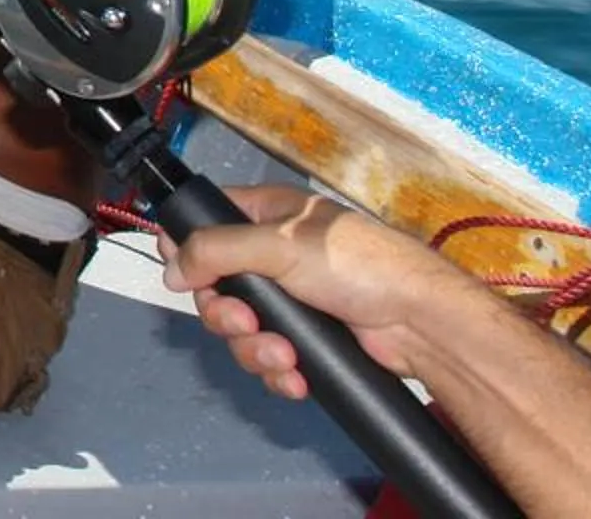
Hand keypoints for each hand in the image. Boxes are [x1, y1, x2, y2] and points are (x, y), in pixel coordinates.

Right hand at [159, 185, 466, 399]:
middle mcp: (274, 256)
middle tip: (246, 323)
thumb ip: (216, 249)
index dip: (188, 251)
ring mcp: (291, 300)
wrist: (420, 323)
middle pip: (217, 288)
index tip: (183, 276)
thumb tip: (171, 269)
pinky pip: (269, 357)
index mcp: (267, 217)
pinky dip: (277, 370)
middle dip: (227, 316)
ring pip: (241, 330)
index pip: (206, 224)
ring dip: (254, 349)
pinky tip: (294, 373)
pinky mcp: (307, 339)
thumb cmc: (360, 265)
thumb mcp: (280, 245)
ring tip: (283, 355)